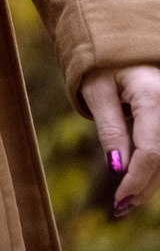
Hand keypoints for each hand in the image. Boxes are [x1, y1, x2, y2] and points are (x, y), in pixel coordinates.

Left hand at [83, 64, 159, 216]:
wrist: (123, 42)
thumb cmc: (102, 63)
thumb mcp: (96, 91)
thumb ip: (110, 128)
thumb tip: (118, 168)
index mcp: (153, 98)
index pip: (152, 151)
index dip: (137, 179)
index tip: (119, 199)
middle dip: (145, 186)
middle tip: (121, 207)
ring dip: (152, 181)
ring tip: (128, 200)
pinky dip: (155, 166)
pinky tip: (140, 182)